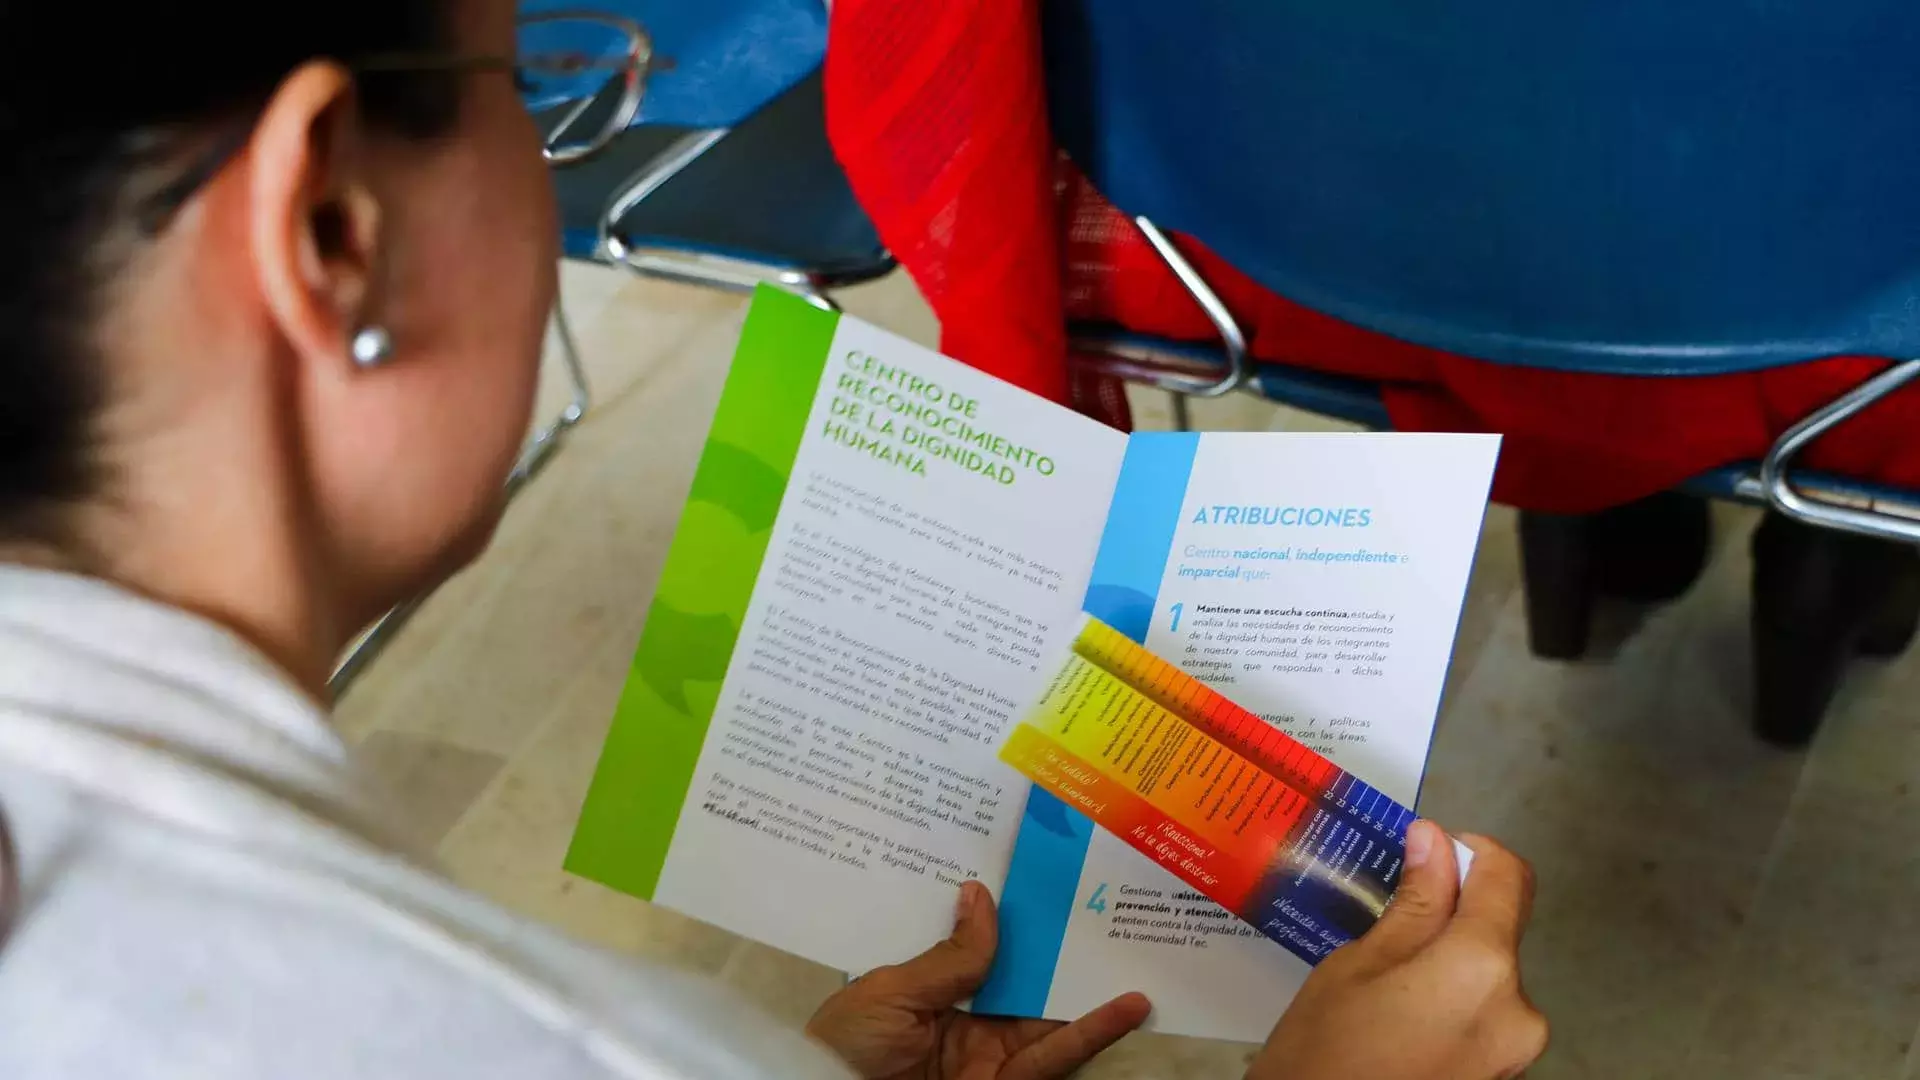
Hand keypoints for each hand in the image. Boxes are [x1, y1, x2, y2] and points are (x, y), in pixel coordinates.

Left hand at [807, 881, 1151, 1079]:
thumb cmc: (847, 1048)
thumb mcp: (890, 993)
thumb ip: (949, 958)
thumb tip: (981, 894)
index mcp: (923, 990)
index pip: (973, 946)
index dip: (1006, 915)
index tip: (1039, 876)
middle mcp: (960, 1019)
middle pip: (1020, 977)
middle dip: (1057, 944)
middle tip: (1101, 900)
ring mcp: (986, 1055)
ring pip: (1048, 1015)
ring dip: (1089, 986)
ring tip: (1132, 948)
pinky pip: (1054, 1059)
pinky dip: (1093, 1033)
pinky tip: (1128, 1008)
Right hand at [1248, 824, 1546, 1079]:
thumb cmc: (1323, 1053)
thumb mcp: (1357, 966)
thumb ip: (1413, 902)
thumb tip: (1434, 840)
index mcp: (1484, 967)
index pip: (1507, 877)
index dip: (1469, 851)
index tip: (1425, 854)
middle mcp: (1521, 1009)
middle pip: (1497, 930)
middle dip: (1448, 915)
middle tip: (1382, 925)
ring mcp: (1517, 1052)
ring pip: (1487, 975)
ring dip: (1446, 962)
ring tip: (1381, 982)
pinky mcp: (1502, 1077)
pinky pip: (1484, 1016)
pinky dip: (1449, 1002)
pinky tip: (1397, 1019)